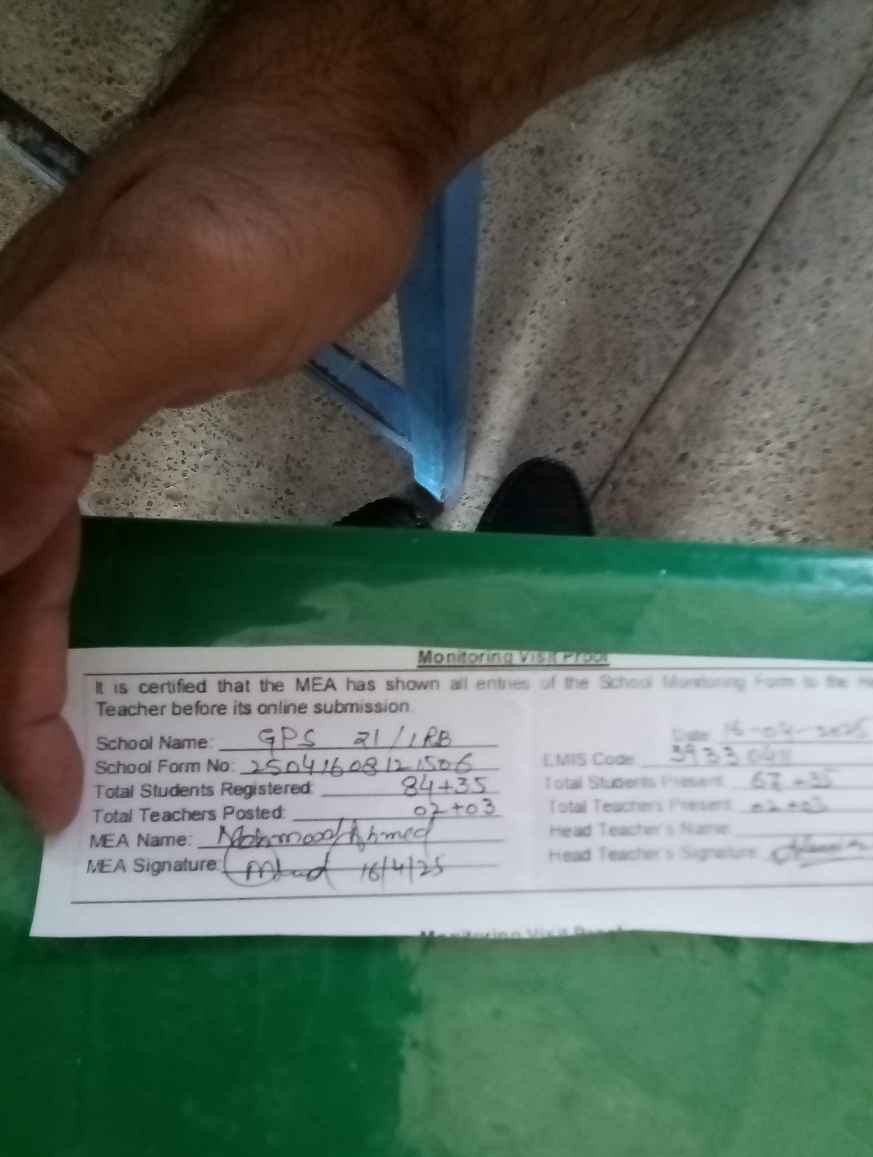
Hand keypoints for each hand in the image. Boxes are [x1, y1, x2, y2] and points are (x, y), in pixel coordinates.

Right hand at [0, 92, 432, 830]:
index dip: (1, 690)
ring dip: (20, 658)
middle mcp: (6, 402)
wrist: (332, 137)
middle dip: (5, 692)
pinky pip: (56, 526)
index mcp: (1, 394)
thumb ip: (32, 408)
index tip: (43, 791)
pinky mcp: (106, 400)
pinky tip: (71, 639)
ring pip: (10, 558)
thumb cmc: (265, 209)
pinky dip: (56, 600)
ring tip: (51, 748)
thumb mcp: (160, 303)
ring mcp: (53, 400)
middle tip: (49, 795)